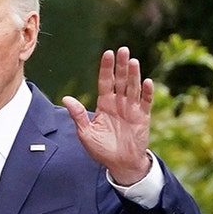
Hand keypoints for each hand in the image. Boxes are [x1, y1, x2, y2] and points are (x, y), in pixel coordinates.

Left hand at [62, 46, 153, 185]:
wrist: (120, 163)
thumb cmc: (101, 149)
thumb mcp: (86, 133)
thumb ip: (78, 115)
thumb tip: (66, 99)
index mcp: (105, 104)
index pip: (105, 82)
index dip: (106, 68)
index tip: (107, 53)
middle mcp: (119, 103)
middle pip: (121, 80)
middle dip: (121, 66)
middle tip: (122, 49)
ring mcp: (132, 109)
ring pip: (133, 88)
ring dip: (133, 75)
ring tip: (132, 61)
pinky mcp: (142, 117)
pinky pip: (145, 102)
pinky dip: (147, 92)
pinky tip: (147, 81)